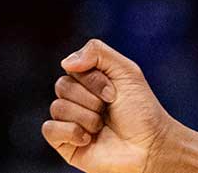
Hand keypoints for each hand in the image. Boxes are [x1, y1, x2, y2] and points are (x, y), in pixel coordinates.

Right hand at [42, 39, 176, 172]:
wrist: (148, 146)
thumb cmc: (141, 109)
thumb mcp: (126, 70)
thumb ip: (98, 52)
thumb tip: (65, 61)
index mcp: (90, 80)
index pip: (73, 67)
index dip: (94, 80)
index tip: (115, 93)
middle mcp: (78, 98)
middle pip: (62, 86)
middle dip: (91, 98)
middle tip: (109, 108)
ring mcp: (70, 120)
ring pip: (58, 107)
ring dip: (87, 117)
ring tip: (102, 126)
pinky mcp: (64, 143)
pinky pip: (49, 128)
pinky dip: (71, 132)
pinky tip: (88, 139)